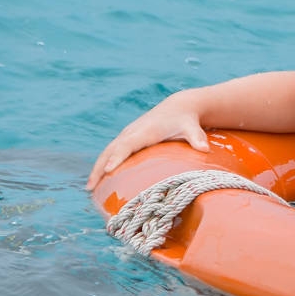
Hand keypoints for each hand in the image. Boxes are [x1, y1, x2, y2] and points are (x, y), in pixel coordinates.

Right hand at [86, 94, 209, 190]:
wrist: (179, 107)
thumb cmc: (185, 120)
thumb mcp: (192, 128)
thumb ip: (196, 138)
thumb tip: (205, 149)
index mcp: (145, 131)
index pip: (128, 144)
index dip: (117, 157)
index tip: (108, 171)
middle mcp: (133, 132)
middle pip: (111, 150)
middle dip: (100, 168)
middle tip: (91, 187)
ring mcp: (128, 134)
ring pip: (107, 151)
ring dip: (97, 168)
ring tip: (89, 188)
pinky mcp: (127, 138)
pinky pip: (111, 152)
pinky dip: (102, 164)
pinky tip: (98, 181)